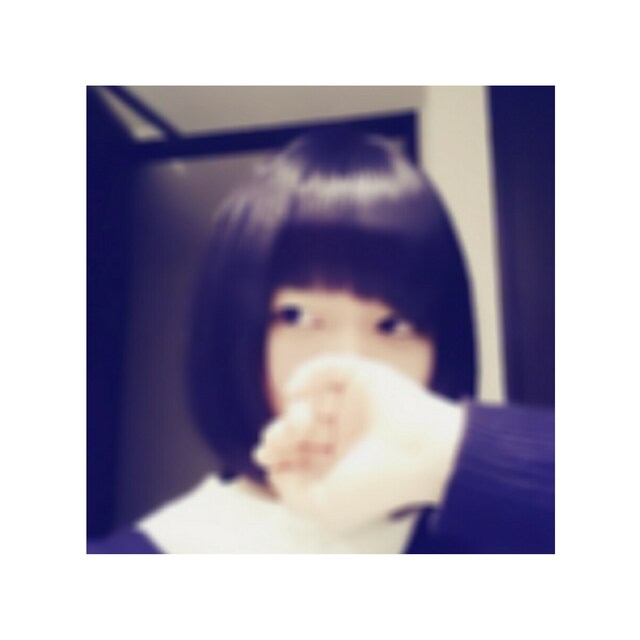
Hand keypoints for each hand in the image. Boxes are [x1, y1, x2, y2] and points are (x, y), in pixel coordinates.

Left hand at [253, 355, 465, 530]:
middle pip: (302, 426)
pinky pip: (328, 368)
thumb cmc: (378, 482)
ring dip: (295, 410)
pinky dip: (306, 374)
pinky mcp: (363, 376)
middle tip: (277, 440)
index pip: (302, 453)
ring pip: (311, 399)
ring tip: (299, 424)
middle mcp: (349, 432)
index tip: (264, 455)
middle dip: (282, 433)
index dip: (279, 453)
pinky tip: (294, 390)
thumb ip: (291, 494)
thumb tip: (274, 471)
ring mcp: (356, 403)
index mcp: (344, 462)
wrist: (420, 453)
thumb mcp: (325, 506)